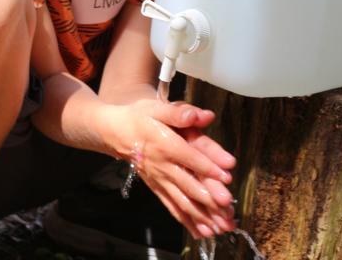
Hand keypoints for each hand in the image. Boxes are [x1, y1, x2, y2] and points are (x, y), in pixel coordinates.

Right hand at [109, 99, 236, 239]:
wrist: (114, 132)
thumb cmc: (138, 117)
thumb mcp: (156, 108)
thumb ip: (179, 112)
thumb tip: (203, 115)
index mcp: (165, 144)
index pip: (189, 157)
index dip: (208, 166)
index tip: (227, 175)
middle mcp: (162, 166)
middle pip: (188, 184)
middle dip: (209, 198)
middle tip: (227, 208)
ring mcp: (159, 180)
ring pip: (182, 201)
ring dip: (202, 215)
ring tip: (221, 227)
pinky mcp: (157, 188)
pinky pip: (172, 207)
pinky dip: (187, 221)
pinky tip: (202, 232)